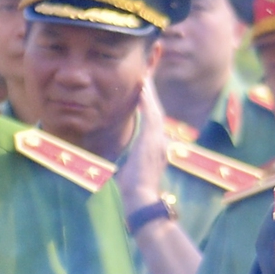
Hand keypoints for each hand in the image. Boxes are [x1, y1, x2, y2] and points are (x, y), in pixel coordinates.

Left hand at [115, 83, 171, 213]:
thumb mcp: (129, 170)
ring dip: (150, 93)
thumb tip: (113, 165)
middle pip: (157, 112)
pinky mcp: (153, 140)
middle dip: (152, 95)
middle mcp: (161, 141)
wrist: (141, 196)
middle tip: (147, 77)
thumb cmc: (134, 189)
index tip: (144, 93)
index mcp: (156, 148)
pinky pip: (152, 115)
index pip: (153, 121)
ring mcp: (159, 140)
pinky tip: (143, 88)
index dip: (150, 106)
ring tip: (145, 77)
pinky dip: (148, 101)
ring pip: (155, 110)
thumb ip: (126, 162)